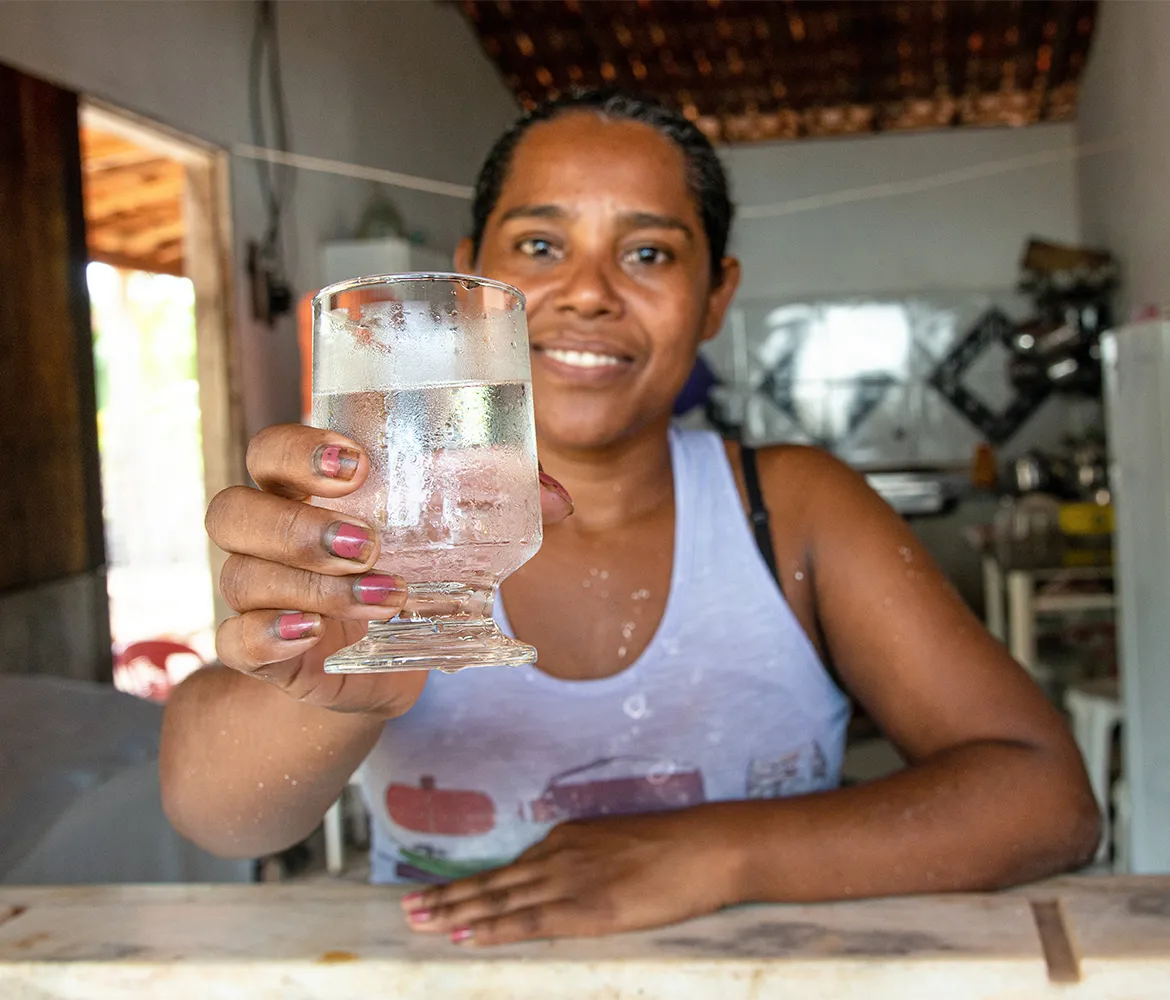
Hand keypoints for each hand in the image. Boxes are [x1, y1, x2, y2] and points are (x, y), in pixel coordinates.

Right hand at [205, 423, 572, 717]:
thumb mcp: (452, 538)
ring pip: (242, 577)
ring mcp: (256, 592)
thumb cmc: (412, 572)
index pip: (271, 449)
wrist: (388, 661)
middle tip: (368, 542)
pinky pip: (234, 641)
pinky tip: (313, 636)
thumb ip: (499, 506)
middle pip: (233, 510)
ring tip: (387, 595)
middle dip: (296, 524)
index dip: (298, 451)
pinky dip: (269, 637)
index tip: (356, 465)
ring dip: (313, 587)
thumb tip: (558, 502)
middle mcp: (267, 533)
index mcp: (305, 489)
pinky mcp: (261, 650)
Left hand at [400, 811, 741, 945]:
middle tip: (405, 909)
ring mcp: (569, 880)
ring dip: (454, 913)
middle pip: (492, 882)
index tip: (434, 893)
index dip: (469, 885)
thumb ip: (591, 860)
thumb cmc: (677, 848)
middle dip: (445, 897)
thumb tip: (574, 878)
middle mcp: (558, 855)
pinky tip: (462, 936)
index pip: (508, 869)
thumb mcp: (623, 845)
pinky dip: (490, 929)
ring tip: (417, 922)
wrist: (708, 846)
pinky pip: (528, 921)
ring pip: (499, 900)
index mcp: (568, 839)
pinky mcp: (585, 907)